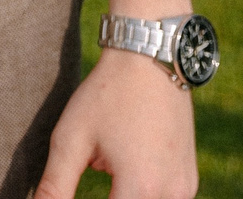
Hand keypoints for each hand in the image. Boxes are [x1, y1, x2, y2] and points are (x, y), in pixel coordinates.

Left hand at [35, 49, 198, 198]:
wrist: (150, 58)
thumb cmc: (107, 95)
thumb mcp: (71, 138)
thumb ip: (55, 185)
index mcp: (141, 187)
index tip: (70, 188)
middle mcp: (171, 194)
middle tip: (93, 175)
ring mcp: (184, 189)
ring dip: (122, 198)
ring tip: (108, 168)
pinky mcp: (188, 181)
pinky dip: (140, 194)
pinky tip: (124, 171)